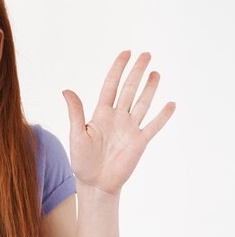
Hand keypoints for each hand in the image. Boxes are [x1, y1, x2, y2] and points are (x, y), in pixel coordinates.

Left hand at [61, 51, 175, 194]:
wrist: (94, 183)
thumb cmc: (82, 160)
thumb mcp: (76, 134)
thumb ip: (76, 112)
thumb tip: (66, 90)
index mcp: (101, 114)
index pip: (111, 85)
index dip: (118, 69)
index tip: (126, 53)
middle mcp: (117, 118)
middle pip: (129, 89)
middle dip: (137, 72)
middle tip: (146, 54)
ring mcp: (130, 129)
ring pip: (142, 103)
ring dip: (150, 88)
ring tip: (156, 73)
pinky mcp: (139, 142)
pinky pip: (153, 126)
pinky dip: (162, 116)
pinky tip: (170, 104)